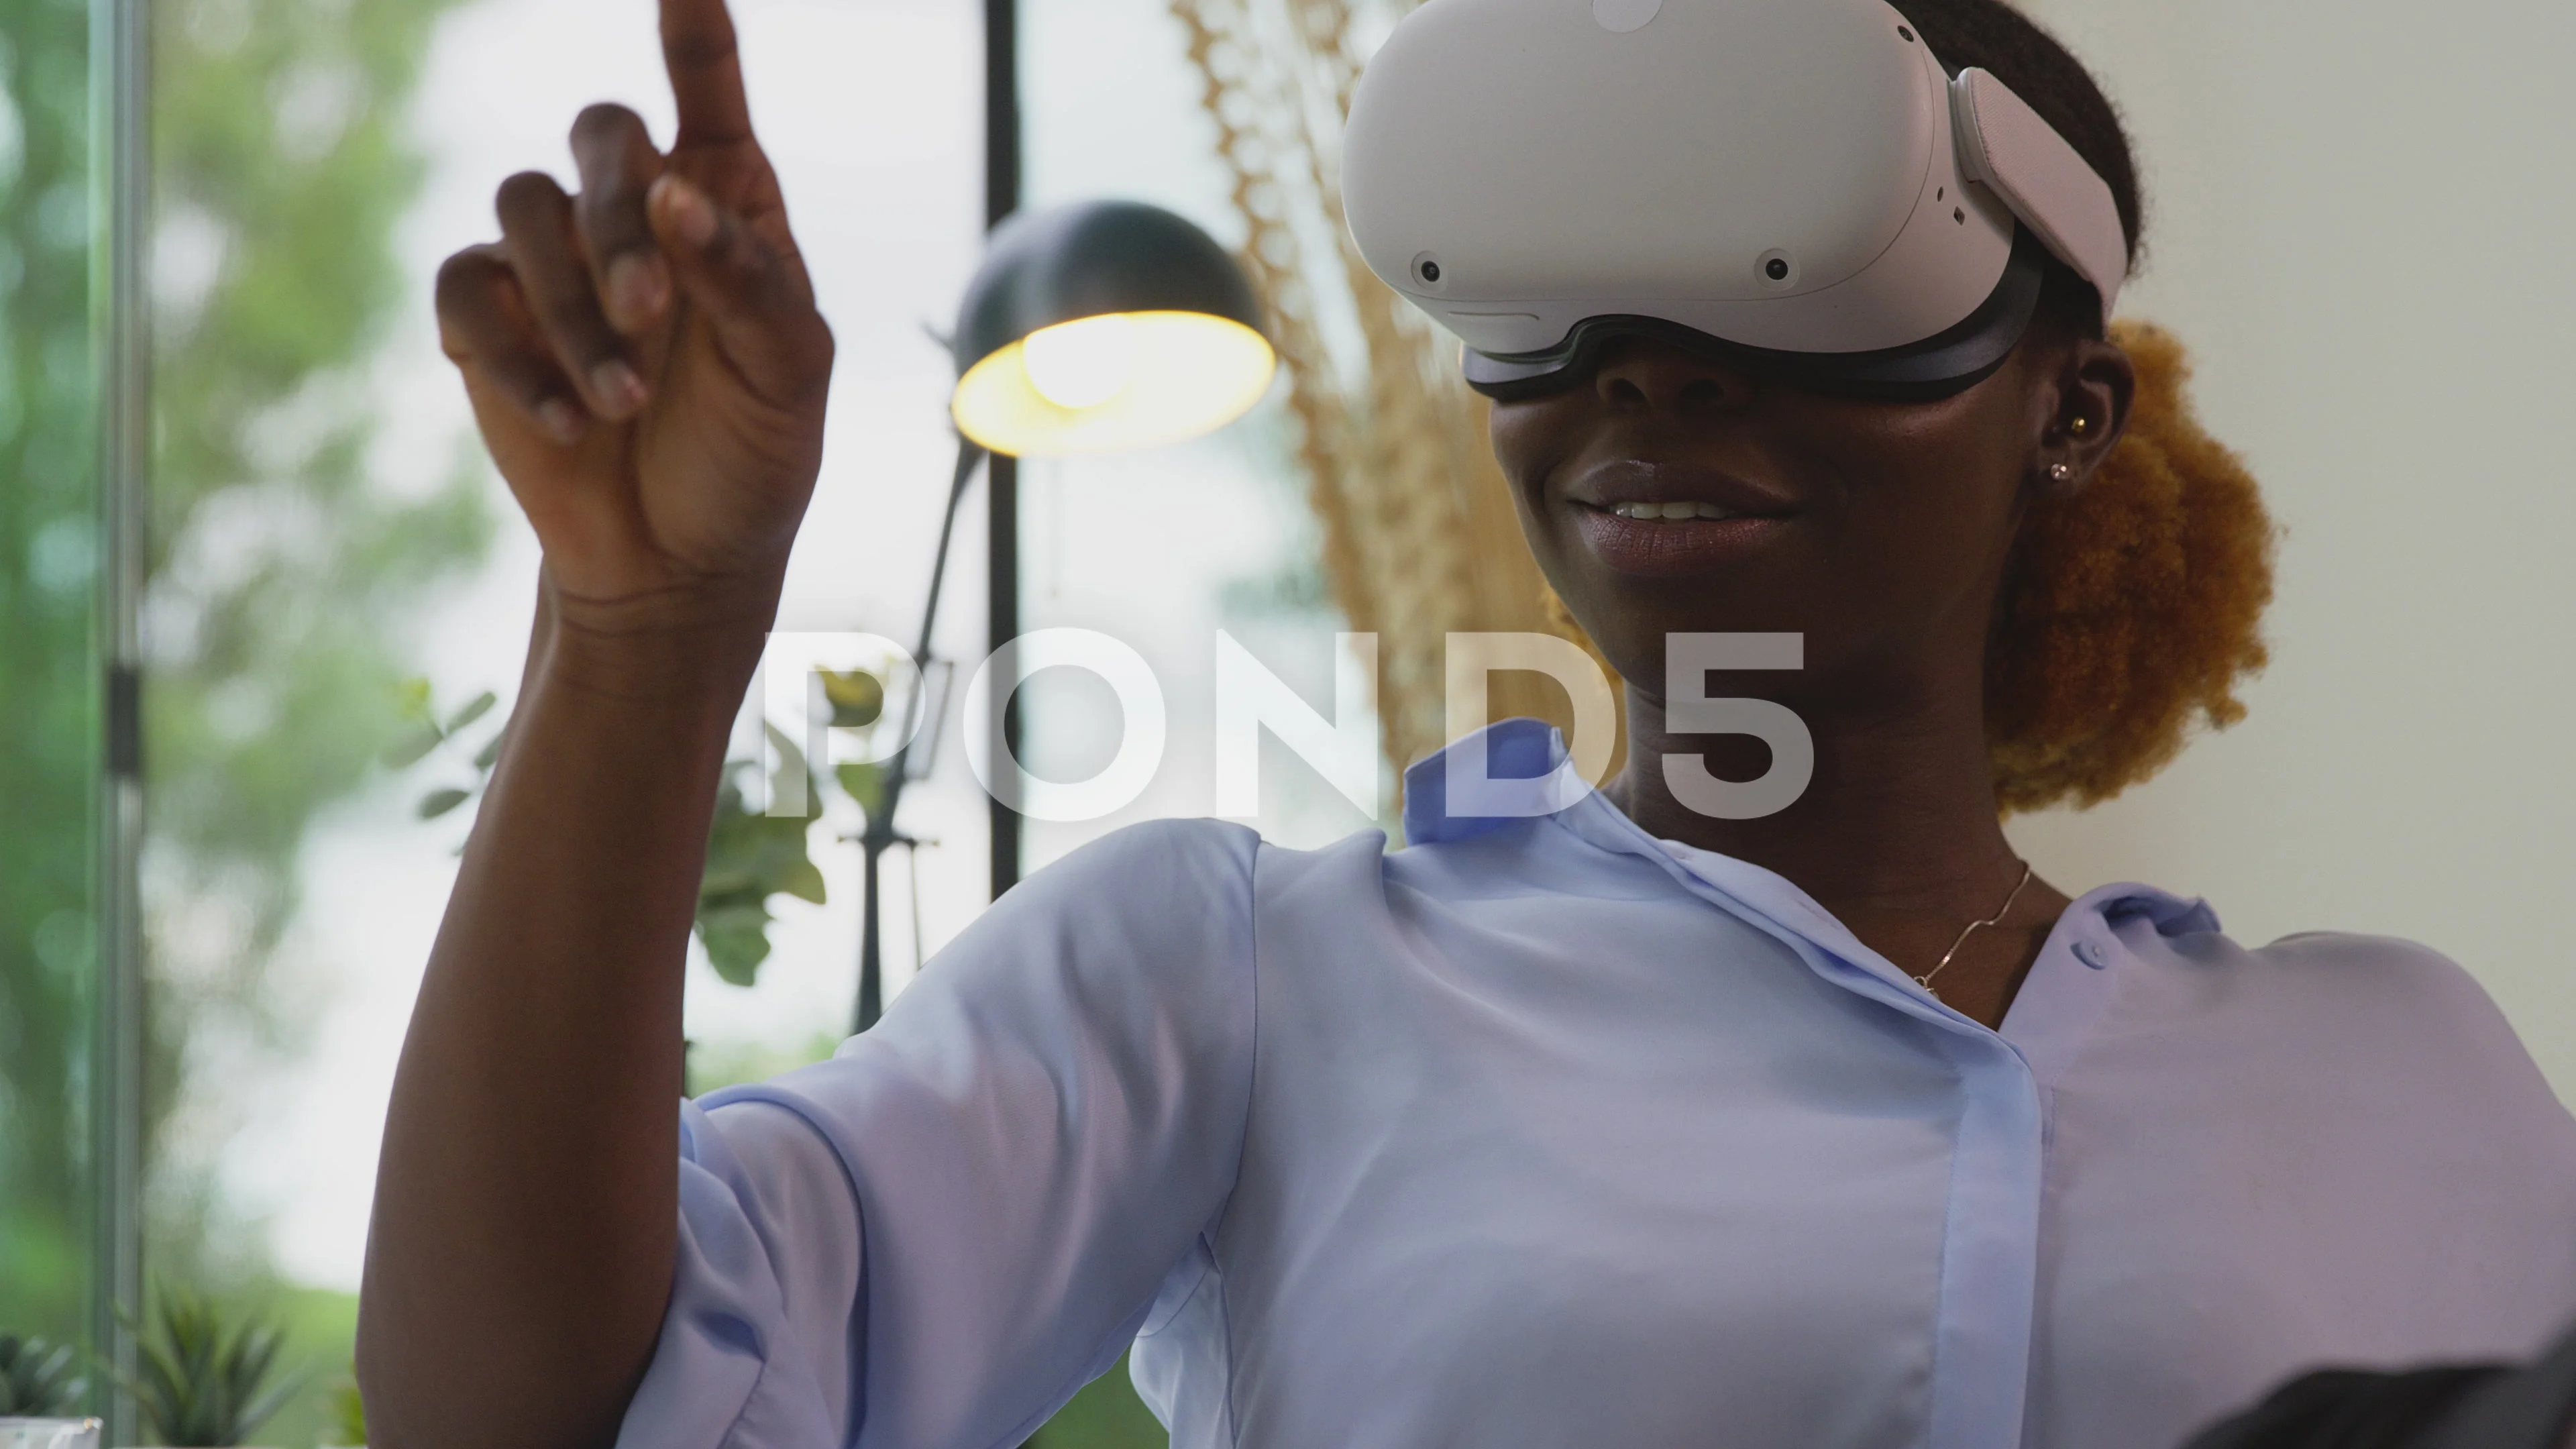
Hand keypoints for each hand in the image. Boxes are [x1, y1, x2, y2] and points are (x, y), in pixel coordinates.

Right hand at [435, 0, 833, 625]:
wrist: (679, 561)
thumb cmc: (751, 455)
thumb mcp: (787, 377)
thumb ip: (745, 281)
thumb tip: (671, 200)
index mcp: (728, 202)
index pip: (707, 89)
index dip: (695, 28)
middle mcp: (636, 211)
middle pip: (599, 135)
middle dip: (614, 218)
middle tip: (648, 312)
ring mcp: (553, 261)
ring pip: (524, 212)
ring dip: (572, 312)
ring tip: (623, 405)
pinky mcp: (487, 318)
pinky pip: (464, 290)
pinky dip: (511, 356)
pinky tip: (564, 421)